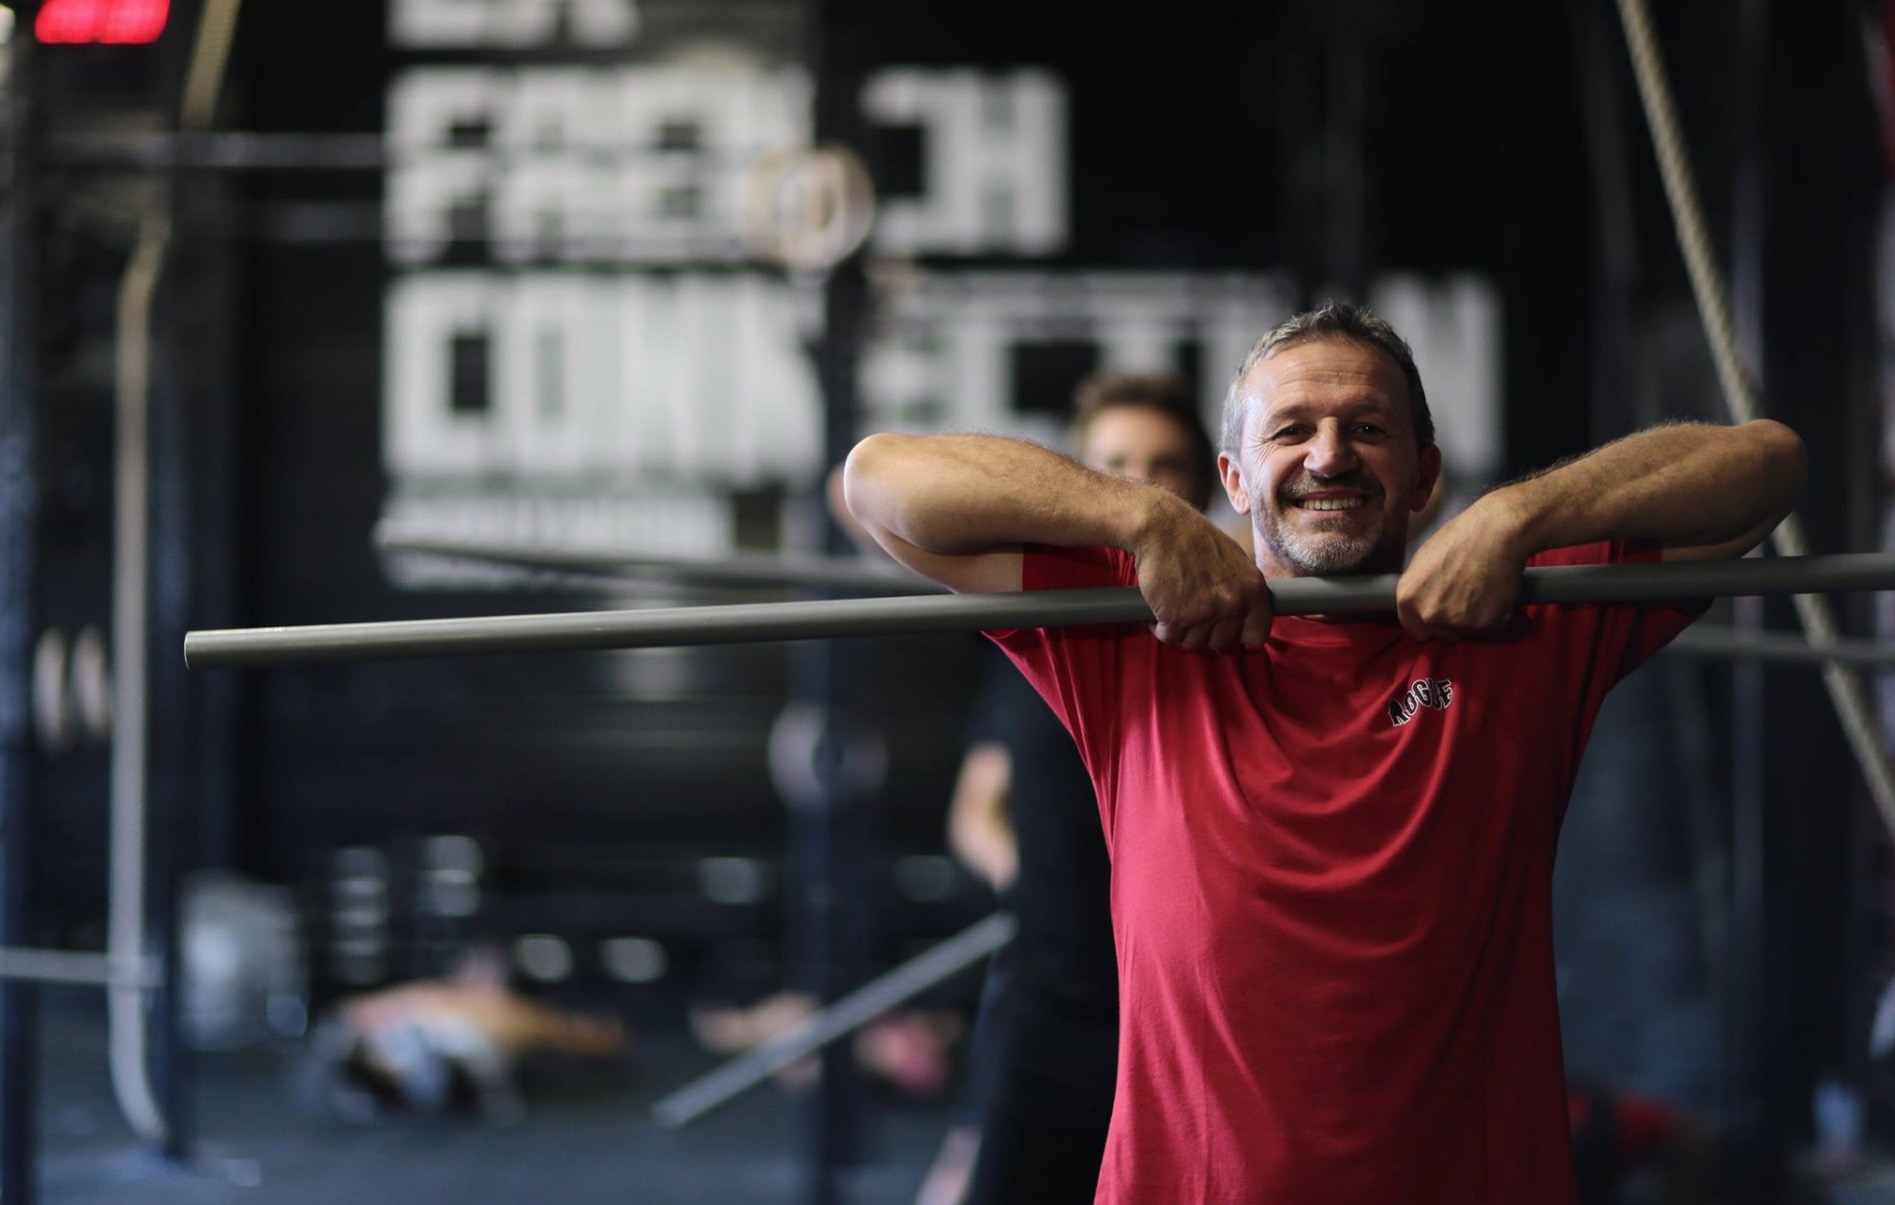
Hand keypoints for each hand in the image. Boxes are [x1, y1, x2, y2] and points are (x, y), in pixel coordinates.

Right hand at [1131, 494, 1272, 651]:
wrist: (1163, 527)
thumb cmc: (1195, 540)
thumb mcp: (1235, 562)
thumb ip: (1243, 592)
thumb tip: (1243, 619)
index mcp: (1253, 589)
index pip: (1256, 635)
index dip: (1238, 635)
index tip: (1225, 630)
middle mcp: (1234, 603)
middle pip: (1220, 643)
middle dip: (1204, 632)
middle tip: (1190, 612)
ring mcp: (1206, 612)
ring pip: (1193, 643)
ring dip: (1180, 630)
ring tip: (1173, 606)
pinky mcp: (1177, 617)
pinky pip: (1169, 637)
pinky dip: (1161, 628)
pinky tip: (1160, 609)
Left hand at [1396, 498, 1527, 642]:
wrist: (1495, 534)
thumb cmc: (1459, 538)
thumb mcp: (1422, 561)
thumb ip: (1418, 589)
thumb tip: (1421, 603)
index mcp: (1408, 599)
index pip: (1415, 630)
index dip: (1429, 623)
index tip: (1441, 615)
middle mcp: (1429, 616)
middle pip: (1441, 634)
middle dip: (1452, 622)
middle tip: (1466, 598)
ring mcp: (1458, 624)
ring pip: (1466, 633)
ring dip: (1474, 621)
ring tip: (1482, 593)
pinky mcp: (1486, 626)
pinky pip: (1490, 630)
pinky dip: (1495, 618)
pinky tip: (1496, 595)